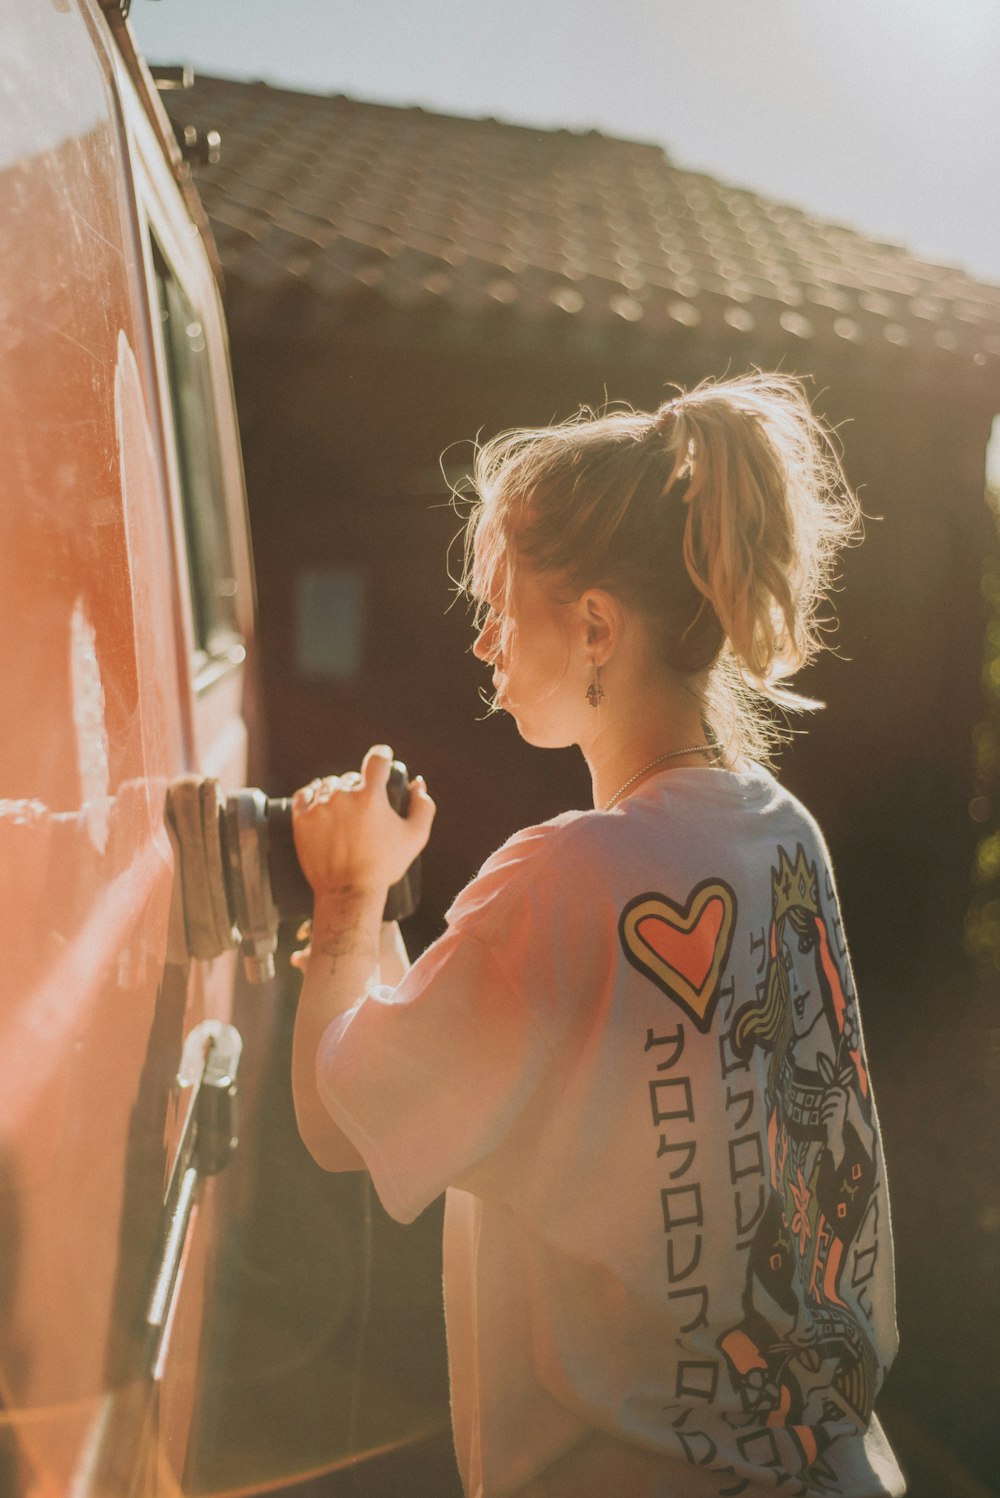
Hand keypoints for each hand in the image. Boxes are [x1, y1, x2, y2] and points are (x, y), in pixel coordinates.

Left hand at [291, 745, 434, 899]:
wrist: (348, 892)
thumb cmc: (384, 865)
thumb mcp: (415, 837)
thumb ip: (423, 806)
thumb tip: (417, 785)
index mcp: (371, 796)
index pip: (377, 759)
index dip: (382, 756)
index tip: (382, 758)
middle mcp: (343, 796)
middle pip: (352, 777)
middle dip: (359, 788)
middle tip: (363, 810)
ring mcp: (319, 807)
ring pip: (328, 785)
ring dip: (336, 793)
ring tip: (342, 813)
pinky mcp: (300, 819)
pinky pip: (304, 795)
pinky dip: (312, 797)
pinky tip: (320, 806)